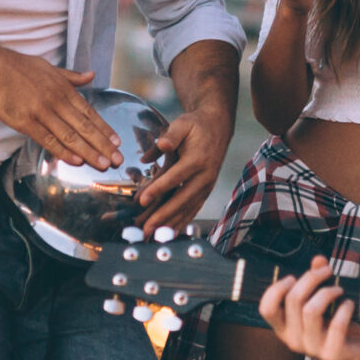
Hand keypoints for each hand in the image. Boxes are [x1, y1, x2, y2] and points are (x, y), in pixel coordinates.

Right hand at [0, 46, 119, 169]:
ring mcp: (41, 112)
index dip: (104, 128)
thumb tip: (91, 75)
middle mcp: (57, 101)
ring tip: (102, 164)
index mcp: (64, 89)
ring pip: (69, 135)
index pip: (89, 112)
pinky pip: (47, 139)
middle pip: (84, 126)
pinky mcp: (25, 121)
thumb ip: (72, 76)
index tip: (117, 142)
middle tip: (117, 160)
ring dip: (88, 151)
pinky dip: (62, 150)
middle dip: (102, 145)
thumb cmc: (19, 67)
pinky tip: (75, 160)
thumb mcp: (50, 68)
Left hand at [137, 102, 233, 229]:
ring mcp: (207, 186)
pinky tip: (169, 232)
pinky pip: (193, 209)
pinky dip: (181, 222)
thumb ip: (171, 135)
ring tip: (152, 235)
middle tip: (144, 228)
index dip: (158, 189)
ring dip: (170, 223)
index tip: (141, 201)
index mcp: (198, 159)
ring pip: (187, 208)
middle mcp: (205, 176)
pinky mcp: (205, 191)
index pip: (175, 177)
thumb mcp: (183, 124)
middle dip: (163, 216)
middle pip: (182, 199)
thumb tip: (160, 145)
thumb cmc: (196, 126)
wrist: (218, 127)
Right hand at [258, 258, 359, 359]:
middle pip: (293, 299)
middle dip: (312, 277)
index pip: (266, 308)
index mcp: (285, 329)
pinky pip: (336, 323)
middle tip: (328, 271)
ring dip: (328, 292)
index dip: (276, 288)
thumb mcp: (324, 305)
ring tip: (339, 289)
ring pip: (311, 310)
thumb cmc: (338, 329)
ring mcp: (312, 349)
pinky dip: (345, 307)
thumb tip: (318, 260)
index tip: (293, 277)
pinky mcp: (333, 353)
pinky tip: (350, 304)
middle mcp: (294, 341)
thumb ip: (317, 282)